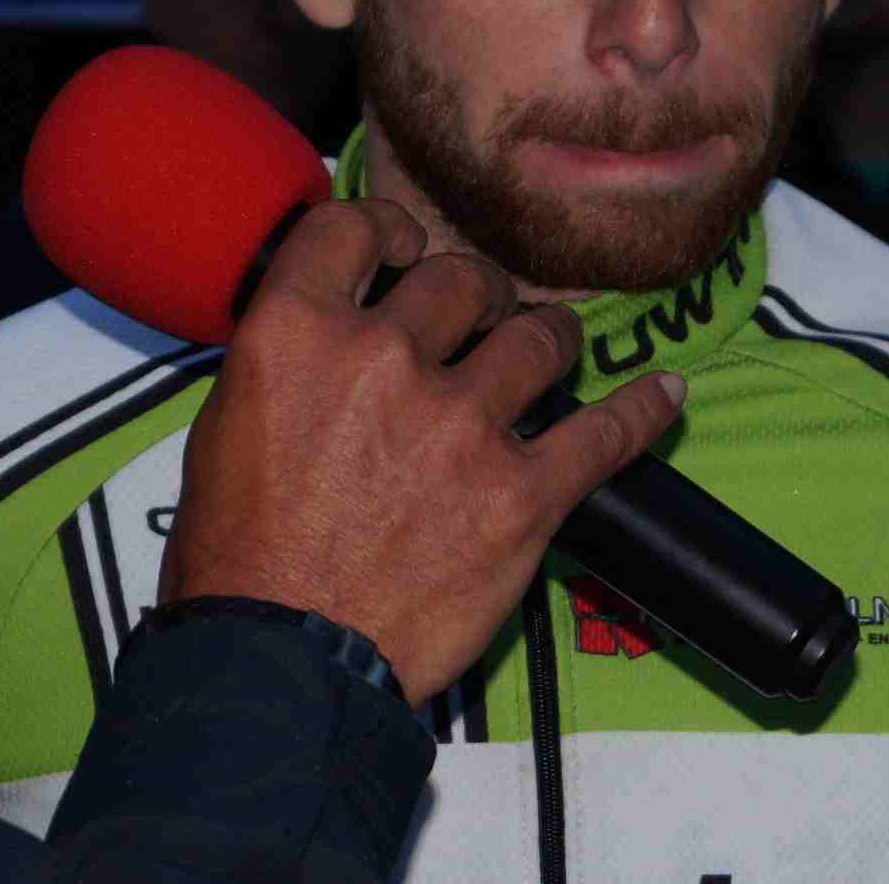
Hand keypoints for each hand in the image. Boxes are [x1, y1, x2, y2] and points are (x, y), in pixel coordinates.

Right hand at [157, 198, 684, 701]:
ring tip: (552, 347)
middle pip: (462, 279)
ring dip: (550, 337)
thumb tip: (334, 328)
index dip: (390, 231)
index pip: (357, 228)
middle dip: (478, 294)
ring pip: (539, 336)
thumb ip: (290, 358)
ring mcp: (461, 426)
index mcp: (297, 335)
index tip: (406, 249)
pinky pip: (604, 431)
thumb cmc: (240, 559)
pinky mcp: (521, 494)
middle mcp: (383, 360)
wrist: (279, 660)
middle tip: (482, 316)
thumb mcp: (225, 424)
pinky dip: (643, 409)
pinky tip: (663, 393)